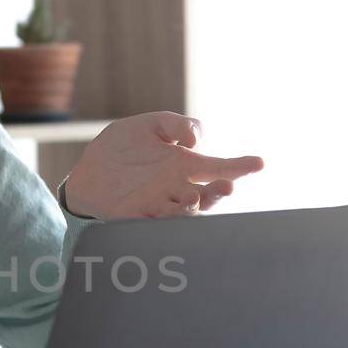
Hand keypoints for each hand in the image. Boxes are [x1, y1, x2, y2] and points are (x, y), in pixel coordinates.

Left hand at [64, 111, 263, 219]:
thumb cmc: (123, 147)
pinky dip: (162, 222)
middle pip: (206, 195)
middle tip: (227, 186)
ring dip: (192, 207)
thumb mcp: (149, 125)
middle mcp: (176, 188)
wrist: (89, 170)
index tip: (259, 163)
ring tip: (194, 197)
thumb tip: (194, 140)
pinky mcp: (136, 217)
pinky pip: (152, 223)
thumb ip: (175, 124)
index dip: (240, 166)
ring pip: (184, 212)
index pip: (218, 167)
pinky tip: (168, 215)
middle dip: (218, 192)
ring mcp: (158, 204)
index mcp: (184, 166)